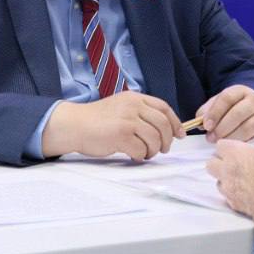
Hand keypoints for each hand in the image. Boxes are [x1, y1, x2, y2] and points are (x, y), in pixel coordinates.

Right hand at [43, 92, 182, 160]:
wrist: (74, 125)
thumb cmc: (97, 120)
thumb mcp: (121, 107)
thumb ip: (140, 113)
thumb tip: (163, 130)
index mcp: (135, 98)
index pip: (164, 108)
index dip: (175, 123)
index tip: (180, 135)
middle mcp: (133, 106)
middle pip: (163, 124)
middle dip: (167, 140)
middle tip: (163, 149)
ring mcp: (127, 120)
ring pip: (154, 138)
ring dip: (153, 150)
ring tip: (146, 153)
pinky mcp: (121, 135)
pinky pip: (141, 149)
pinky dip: (141, 155)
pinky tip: (134, 155)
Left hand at [196, 84, 253, 141]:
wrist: (252, 114)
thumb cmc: (231, 110)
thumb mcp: (219, 105)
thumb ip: (208, 111)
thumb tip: (200, 121)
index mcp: (240, 91)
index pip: (227, 98)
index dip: (214, 113)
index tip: (206, 126)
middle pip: (237, 113)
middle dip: (221, 128)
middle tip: (210, 138)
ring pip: (246, 127)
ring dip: (229, 137)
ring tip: (219, 143)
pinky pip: (253, 138)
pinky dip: (240, 144)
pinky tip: (232, 147)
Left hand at [207, 106, 253, 225]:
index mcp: (234, 152)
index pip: (220, 144)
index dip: (228, 145)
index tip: (239, 147)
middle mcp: (226, 169)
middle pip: (211, 162)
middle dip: (221, 160)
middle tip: (238, 161)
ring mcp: (227, 188)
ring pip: (217, 179)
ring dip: (224, 176)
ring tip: (241, 176)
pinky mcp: (232, 203)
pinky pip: (225, 195)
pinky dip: (231, 192)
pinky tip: (245, 190)